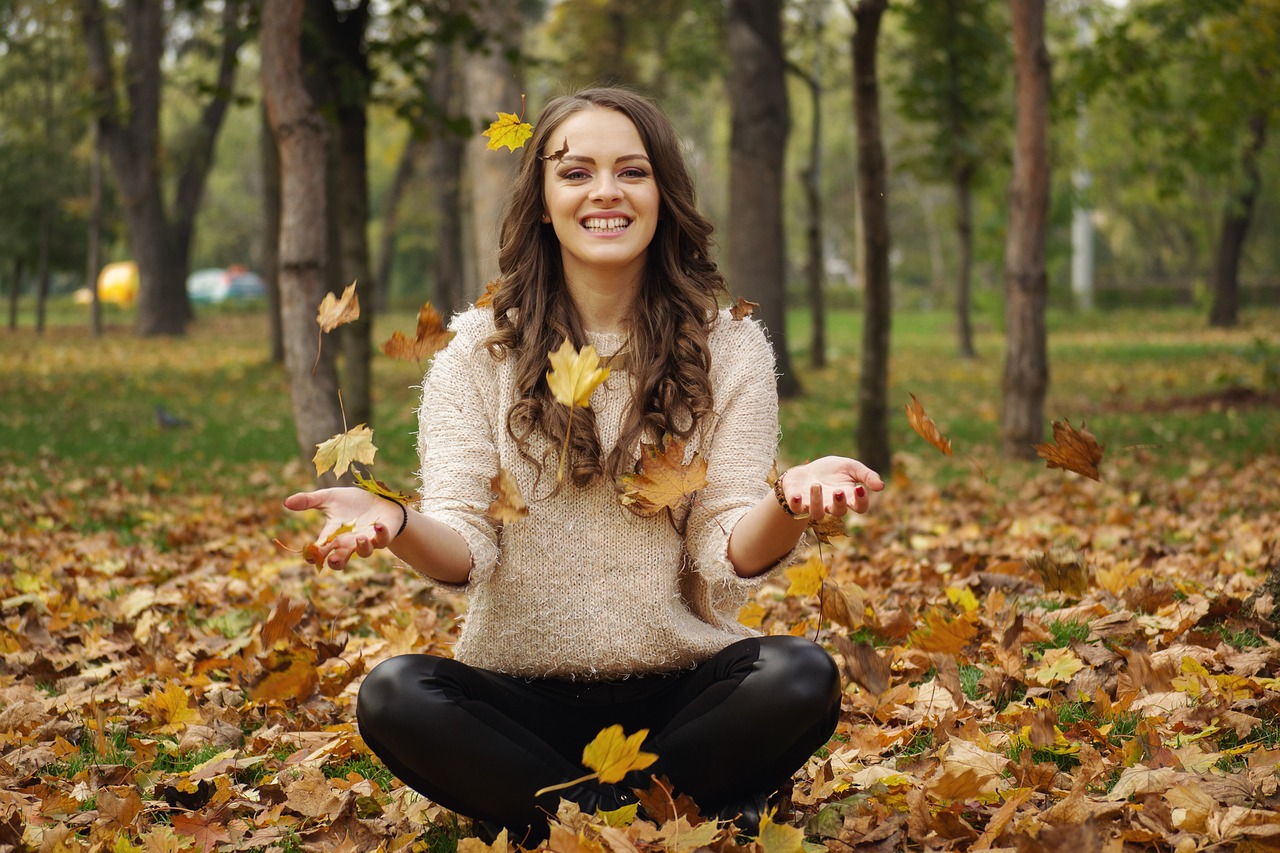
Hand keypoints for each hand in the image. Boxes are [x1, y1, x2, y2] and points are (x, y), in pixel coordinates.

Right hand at [283, 487, 404, 569]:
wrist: (379, 499)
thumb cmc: (353, 502)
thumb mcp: (330, 498)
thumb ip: (309, 501)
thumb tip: (285, 502)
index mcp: (334, 534)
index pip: (321, 549)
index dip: (314, 555)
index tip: (309, 558)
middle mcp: (349, 542)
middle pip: (341, 559)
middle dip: (336, 562)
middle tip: (331, 560)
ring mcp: (367, 540)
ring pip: (364, 552)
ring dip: (361, 547)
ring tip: (359, 538)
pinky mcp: (383, 534)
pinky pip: (383, 539)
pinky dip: (381, 534)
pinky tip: (378, 525)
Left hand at [777, 456, 883, 521]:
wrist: (807, 470)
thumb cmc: (832, 471)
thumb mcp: (851, 467)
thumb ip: (866, 475)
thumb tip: (881, 486)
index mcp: (848, 497)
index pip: (860, 507)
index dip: (861, 501)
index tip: (860, 488)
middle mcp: (832, 505)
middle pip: (838, 512)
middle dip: (839, 503)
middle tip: (838, 491)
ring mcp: (814, 506)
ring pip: (817, 513)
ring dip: (817, 501)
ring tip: (816, 485)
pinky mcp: (797, 503)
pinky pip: (796, 510)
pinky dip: (796, 504)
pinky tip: (797, 496)